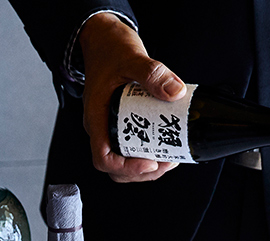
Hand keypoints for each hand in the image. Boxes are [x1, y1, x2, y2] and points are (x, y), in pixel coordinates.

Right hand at [78, 13, 185, 182]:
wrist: (104, 39)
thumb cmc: (110, 49)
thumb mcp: (132, 57)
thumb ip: (152, 73)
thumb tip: (174, 92)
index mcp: (96, 118)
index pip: (103, 158)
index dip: (126, 167)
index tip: (149, 162)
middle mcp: (101, 128)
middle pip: (116, 168)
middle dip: (143, 172)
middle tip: (167, 162)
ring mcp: (110, 128)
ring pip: (124, 162)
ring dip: (147, 168)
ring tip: (169, 159)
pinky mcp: (121, 125)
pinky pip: (131, 149)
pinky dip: (148, 155)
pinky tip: (165, 147)